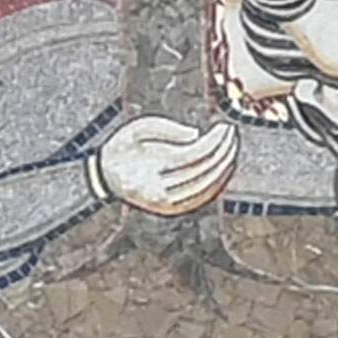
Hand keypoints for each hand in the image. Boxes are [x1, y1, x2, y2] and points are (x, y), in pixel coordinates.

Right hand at [97, 117, 239, 216]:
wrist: (106, 177)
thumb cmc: (123, 148)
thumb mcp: (135, 129)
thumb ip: (164, 128)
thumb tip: (196, 135)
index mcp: (149, 169)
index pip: (192, 155)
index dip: (212, 141)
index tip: (224, 127)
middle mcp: (160, 191)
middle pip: (202, 171)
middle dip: (222, 151)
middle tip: (232, 132)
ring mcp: (167, 204)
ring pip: (206, 188)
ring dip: (224, 167)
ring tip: (232, 146)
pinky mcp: (171, 209)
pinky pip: (201, 198)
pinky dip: (218, 184)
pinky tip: (225, 168)